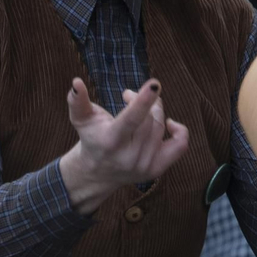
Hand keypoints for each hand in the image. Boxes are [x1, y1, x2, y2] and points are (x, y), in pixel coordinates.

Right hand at [58, 78, 188, 213]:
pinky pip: (180, 146)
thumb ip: (77, 101)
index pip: (131, 119)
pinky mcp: (157, 169)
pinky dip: (179, 131)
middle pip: (149, 119)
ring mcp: (144, 165)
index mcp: (111, 141)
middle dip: (143, 101)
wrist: (97, 173)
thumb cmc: (91, 138)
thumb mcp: (81, 120)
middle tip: (129, 96)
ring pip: (160, 127)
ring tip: (141, 110)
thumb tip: (76, 83)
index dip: (143, 101)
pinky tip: (170, 123)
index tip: (154, 84)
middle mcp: (129, 156)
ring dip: (154, 112)